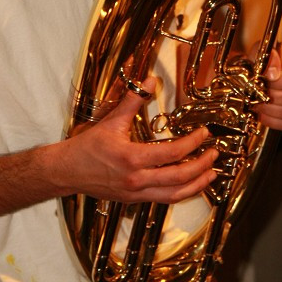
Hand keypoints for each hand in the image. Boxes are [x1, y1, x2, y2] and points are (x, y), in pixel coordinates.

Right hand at [60, 77, 217, 203]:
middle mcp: (136, 180)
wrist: (67, 171)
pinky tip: (189, 184)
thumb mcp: (111, 121)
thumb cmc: (87, 148)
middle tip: (214, 155)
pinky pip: (163, 199)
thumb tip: (150, 81)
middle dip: (201, 167)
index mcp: (132, 159)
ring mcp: (136, 193)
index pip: (172, 153)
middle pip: (179, 178)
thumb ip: (133, 101)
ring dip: (196, 185)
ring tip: (210, 174)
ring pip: (174, 195)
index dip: (192, 143)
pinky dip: (180, 192)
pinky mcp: (134, 200)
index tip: (203, 135)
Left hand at [256, 52, 281, 130]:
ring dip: (270, 111)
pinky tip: (263, 115)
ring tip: (257, 104)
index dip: (277, 84)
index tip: (263, 82)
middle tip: (256, 95)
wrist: (272, 76)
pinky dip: (274, 122)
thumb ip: (269, 58)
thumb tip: (272, 73)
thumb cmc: (270, 64)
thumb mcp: (266, 54)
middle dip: (271, 98)